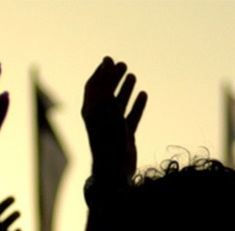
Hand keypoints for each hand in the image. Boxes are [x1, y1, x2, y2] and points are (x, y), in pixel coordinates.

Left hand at [81, 57, 146, 181]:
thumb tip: (107, 60)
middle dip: (114, 78)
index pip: (93, 86)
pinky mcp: (125, 135)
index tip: (108, 59)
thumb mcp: (105, 103)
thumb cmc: (107, 135)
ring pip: (119, 104)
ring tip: (133, 76)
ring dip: (125, 89)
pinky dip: (138, 105)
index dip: (100, 72)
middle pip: (106, 92)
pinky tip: (144, 95)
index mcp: (90, 109)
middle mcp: (100, 117)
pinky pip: (132, 116)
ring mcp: (113, 127)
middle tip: (124, 65)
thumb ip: (106, 81)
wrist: (114, 168)